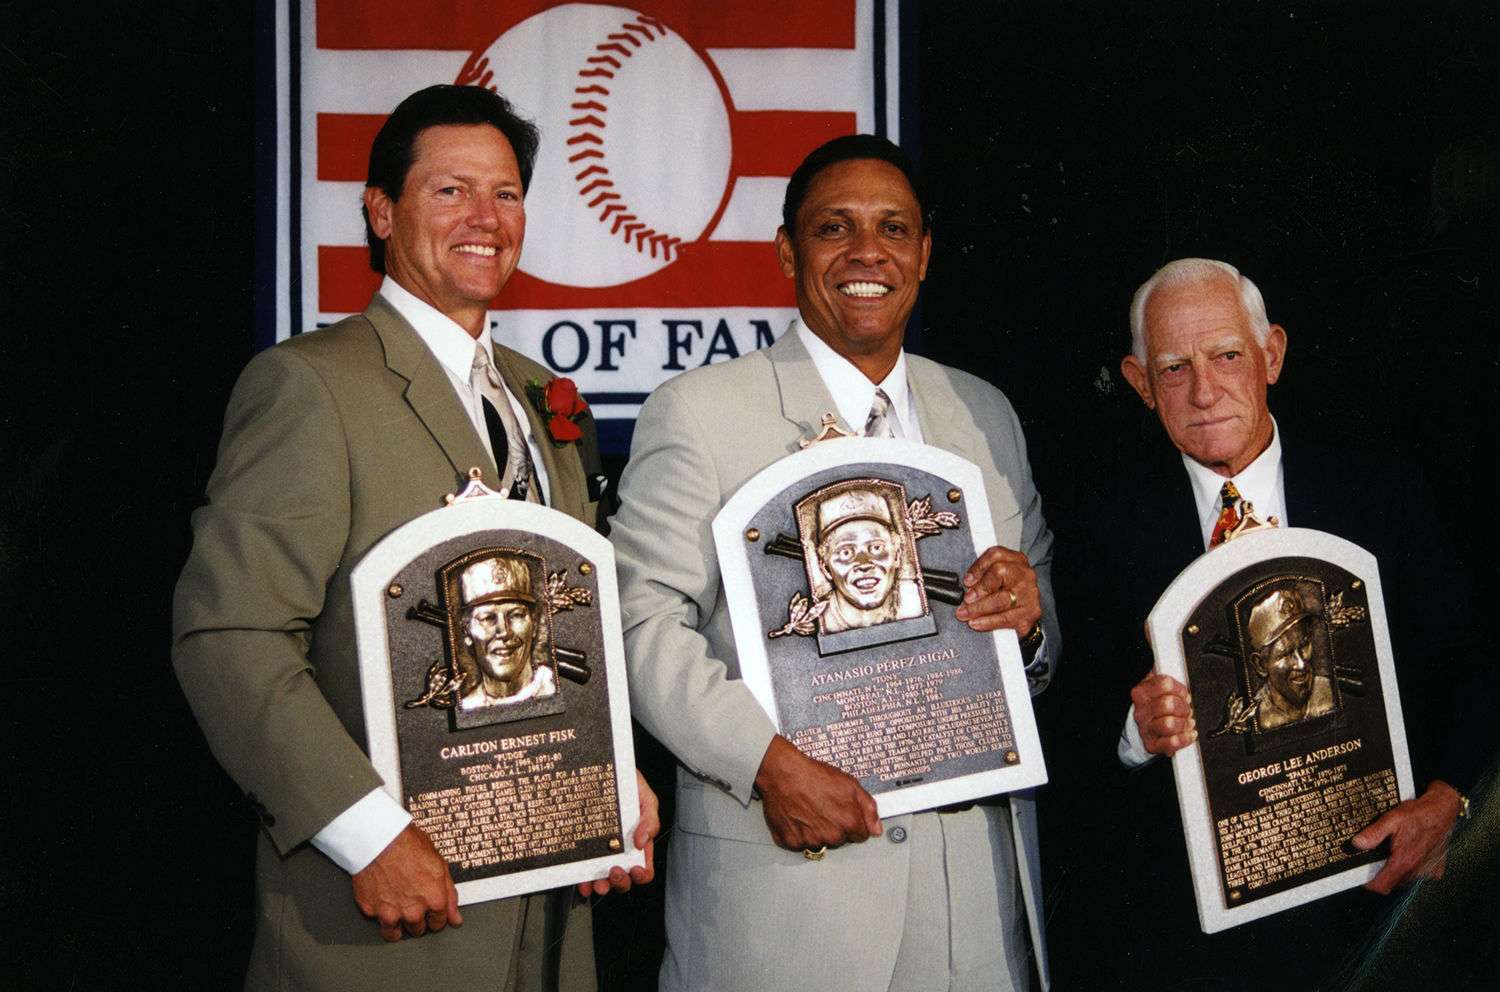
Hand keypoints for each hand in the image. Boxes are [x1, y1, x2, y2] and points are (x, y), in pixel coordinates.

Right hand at [351, 823, 461, 941]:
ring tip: (397, 906)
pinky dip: (379, 912)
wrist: (379, 838)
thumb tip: (455, 918)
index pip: (438, 924)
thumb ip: (449, 895)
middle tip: (411, 902)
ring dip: (398, 923)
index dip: (435, 916)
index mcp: (434, 900)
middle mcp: (413, 911)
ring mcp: (390, 913)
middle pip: (418, 930)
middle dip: (417, 918)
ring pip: (396, 933)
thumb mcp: (439, 864)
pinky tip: (382, 897)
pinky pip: (377, 920)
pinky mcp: (370, 910)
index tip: (430, 911)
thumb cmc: (408, 844)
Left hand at [577, 769, 659, 897]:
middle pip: (625, 878)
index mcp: (638, 840)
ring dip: (602, 885)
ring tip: (597, 881)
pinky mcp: (583, 849)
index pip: (644, 866)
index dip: (642, 874)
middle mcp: (620, 849)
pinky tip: (581, 881)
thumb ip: (650, 819)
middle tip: (615, 871)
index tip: (635, 869)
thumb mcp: (645, 797)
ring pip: (603, 879)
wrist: (603, 769)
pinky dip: (582, 880)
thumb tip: (642, 841)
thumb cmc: (627, 782)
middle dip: (621, 881)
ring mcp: (601, 851)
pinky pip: (583, 870)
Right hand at [754, 735, 880, 851]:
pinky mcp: (791, 842)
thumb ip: (869, 809)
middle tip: (824, 808)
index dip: (853, 822)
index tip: (844, 813)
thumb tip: (876, 829)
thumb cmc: (814, 776)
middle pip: (840, 841)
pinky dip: (799, 834)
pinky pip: (800, 844)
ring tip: (809, 810)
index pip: (861, 836)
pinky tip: (798, 817)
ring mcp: (810, 841)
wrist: (784, 773)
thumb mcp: (850, 784)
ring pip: (820, 843)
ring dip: (817, 832)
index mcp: (848, 823)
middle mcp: (830, 837)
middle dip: (835, 828)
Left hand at [956, 545, 1041, 634]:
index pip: (996, 555)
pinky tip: (976, 623)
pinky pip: (1005, 618)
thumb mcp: (996, 578)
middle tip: (965, 600)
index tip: (967, 581)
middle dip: (979, 588)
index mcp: (1016, 560)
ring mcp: (1030, 594)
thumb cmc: (1007, 593)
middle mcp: (1025, 574)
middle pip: (1000, 573)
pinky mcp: (1030, 613)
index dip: (978, 567)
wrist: (1025, 614)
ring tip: (965, 613)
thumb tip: (965, 587)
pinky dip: (987, 622)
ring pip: (1001, 599)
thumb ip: (982, 577)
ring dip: (979, 608)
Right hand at [1130, 673, 1196, 755]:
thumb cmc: (1156, 707)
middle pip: (1168, 703)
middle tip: (1186, 710)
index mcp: (1141, 692)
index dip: (1180, 689)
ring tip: (1187, 723)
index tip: (1184, 695)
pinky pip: (1171, 743)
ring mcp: (1145, 728)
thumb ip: (1163, 672)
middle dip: (1184, 708)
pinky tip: (1188, 734)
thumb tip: (1165, 649)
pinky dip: (1184, 738)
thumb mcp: (1156, 687)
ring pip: (1169, 724)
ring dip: (1184, 724)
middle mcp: (1141, 710)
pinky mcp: (1151, 744)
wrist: (1144, 730)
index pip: (1165, 683)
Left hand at [1353, 780, 1462, 893]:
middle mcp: (1417, 870)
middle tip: (1377, 857)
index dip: (1370, 884)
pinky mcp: (1436, 868)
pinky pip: (1419, 874)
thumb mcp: (1391, 819)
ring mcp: (1428, 870)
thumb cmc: (1419, 814)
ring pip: (1405, 879)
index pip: (1382, 886)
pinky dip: (1412, 867)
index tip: (1363, 876)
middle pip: (1393, 883)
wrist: (1443, 810)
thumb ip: (1373, 834)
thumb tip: (1357, 844)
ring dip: (1397, 870)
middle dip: (1382, 874)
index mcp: (1404, 861)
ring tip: (1394, 851)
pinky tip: (1410, 852)